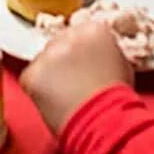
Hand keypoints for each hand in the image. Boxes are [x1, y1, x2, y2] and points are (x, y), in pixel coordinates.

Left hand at [21, 20, 133, 134]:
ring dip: (51, 75)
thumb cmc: (118, 100)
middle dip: (64, 61)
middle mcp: (67, 35)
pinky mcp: (31, 73)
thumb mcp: (122, 65)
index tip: (85, 66)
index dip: (82, 52)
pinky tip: (54, 103)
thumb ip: (105, 51)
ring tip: (65, 97)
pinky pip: (31, 78)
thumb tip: (96, 55)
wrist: (104, 123)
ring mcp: (47, 54)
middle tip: (73, 83)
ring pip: (44, 61)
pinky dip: (38, 90)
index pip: (82, 33)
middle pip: (60, 43)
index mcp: (93, 30)